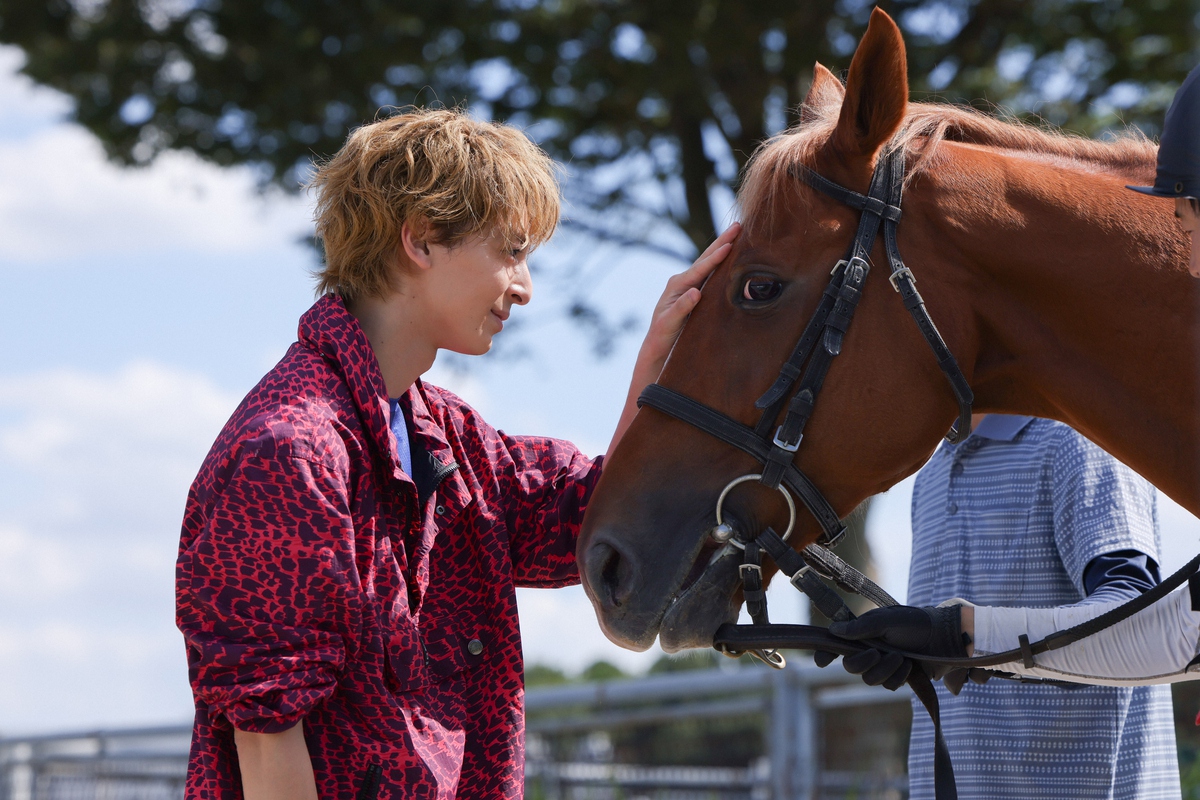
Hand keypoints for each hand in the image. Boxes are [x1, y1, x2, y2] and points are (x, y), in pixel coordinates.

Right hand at [606, 223, 740, 458]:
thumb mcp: (703, 341)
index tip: (743, 229)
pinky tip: (695, 296)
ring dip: (702, 269)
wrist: (649, 397)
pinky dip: (681, 306)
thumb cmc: (678, 370)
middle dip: (716, 249)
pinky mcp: (655, 339)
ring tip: (723, 253)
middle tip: (737, 230)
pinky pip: (668, 319)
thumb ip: (717, 322)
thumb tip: (751, 309)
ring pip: (680, 288)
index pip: (705, 272)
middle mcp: (671, 307)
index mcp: (685, 305)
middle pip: (694, 272)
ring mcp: (662, 321)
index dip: (721, 250)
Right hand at [822, 605, 967, 691]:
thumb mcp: (887, 620)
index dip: (824, 654)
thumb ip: (861, 627)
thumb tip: (834, 631)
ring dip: (885, 669)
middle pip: (851, 667)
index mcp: (861, 634)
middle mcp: (868, 650)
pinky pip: (888, 686)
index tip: (822, 662)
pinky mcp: (896, 677)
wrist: (943, 637)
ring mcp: (882, 665)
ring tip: (901, 657)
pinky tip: (908, 666)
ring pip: (869, 680)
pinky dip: (898, 676)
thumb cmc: (914, 622)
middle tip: (878, 652)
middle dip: (864, 662)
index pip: (835, 645)